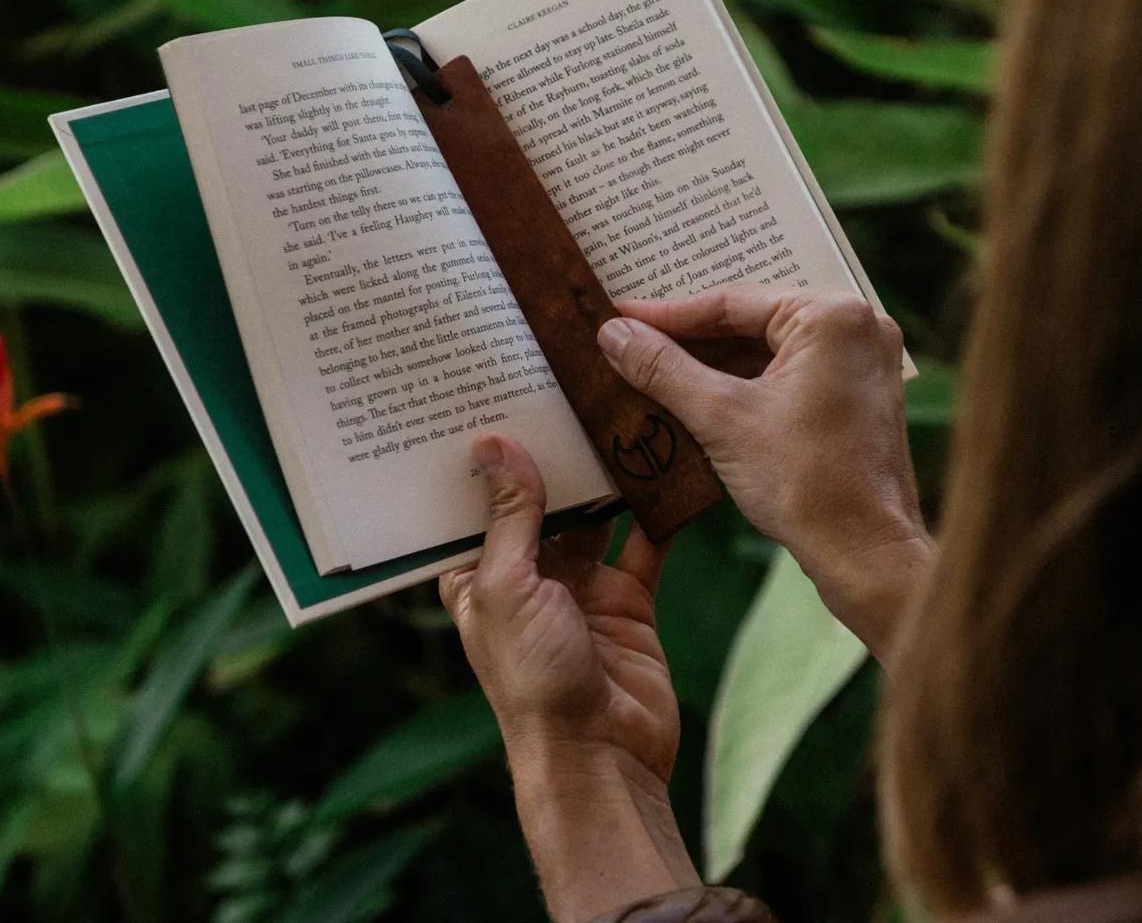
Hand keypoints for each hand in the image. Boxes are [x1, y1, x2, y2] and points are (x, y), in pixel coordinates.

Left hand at [441, 435, 696, 920]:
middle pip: (537, 502)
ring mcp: (578, 588)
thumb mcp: (507, 587)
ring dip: (605, 475)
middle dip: (548, 455)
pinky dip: (657, 511)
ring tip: (617, 411)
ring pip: (593, 516)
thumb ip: (509, 516)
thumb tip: (492, 444)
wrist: (602, 755)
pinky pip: (644, 545)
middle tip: (561, 385)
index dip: (480, 460)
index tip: (488, 397)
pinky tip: (668, 465)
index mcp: (476, 578)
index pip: (472, 506)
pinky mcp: (627, 600)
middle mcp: (525, 578)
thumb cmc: (533, 681)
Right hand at [597, 287, 930, 661]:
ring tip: (650, 372)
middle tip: (628, 341)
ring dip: (712, 366)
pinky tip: (694, 398)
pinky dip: (744, 386)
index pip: (732, 302)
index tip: (619, 316)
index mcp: (833, 316)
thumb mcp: (720, 418)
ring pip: (768, 351)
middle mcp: (857, 326)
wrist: (864, 554)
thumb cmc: (807, 484)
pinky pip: (788, 375)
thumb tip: (614, 335)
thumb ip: (663, 369)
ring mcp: (862, 362)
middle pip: (751, 323)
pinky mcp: (857, 396)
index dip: (667, 314)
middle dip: (689, 340)